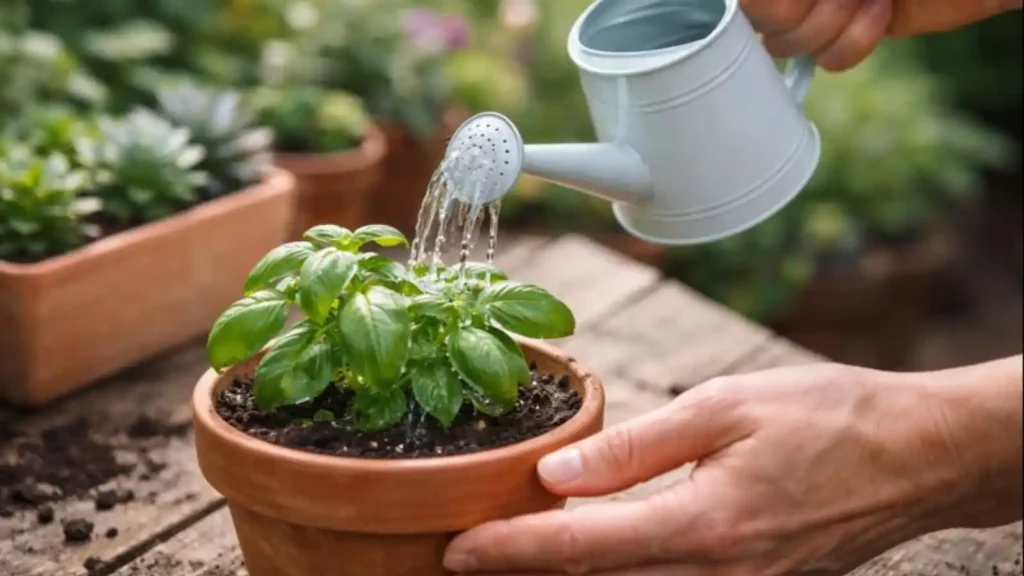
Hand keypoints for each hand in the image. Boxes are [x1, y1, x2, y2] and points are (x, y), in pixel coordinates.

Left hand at [444, 359, 1022, 574]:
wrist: (920, 456)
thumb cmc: (830, 416)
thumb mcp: (726, 406)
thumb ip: (636, 446)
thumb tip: (557, 474)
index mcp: (704, 524)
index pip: (580, 547)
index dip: (509, 552)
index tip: (457, 553)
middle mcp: (718, 573)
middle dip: (527, 572)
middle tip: (470, 554)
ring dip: (571, 575)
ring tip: (519, 552)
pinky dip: (622, 573)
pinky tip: (598, 551)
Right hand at [743, 0, 1021, 70]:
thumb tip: (757, 7)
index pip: (748, 1)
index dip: (765, 6)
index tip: (786, 7)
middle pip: (764, 18)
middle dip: (809, 12)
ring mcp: (821, 6)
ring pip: (791, 45)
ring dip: (839, 23)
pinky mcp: (848, 33)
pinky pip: (826, 62)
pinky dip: (856, 44)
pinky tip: (882, 13)